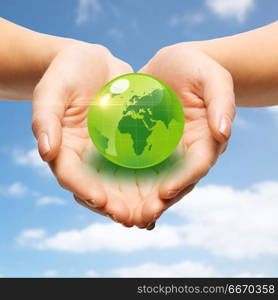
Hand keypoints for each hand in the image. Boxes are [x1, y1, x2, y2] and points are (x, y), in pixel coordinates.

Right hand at [32, 41, 137, 223]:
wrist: (93, 62)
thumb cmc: (67, 73)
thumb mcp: (52, 90)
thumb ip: (45, 119)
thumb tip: (46, 151)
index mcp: (66, 149)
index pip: (72, 177)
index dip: (85, 190)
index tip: (102, 200)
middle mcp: (88, 157)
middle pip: (99, 189)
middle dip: (116, 206)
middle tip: (134, 219)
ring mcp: (110, 152)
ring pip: (121, 184)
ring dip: (136, 202)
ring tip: (152, 214)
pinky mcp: (129, 144)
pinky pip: (140, 166)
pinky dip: (150, 181)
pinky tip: (165, 192)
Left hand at [133, 43, 234, 226]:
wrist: (175, 65)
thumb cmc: (198, 69)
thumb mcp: (213, 79)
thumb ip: (221, 102)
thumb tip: (224, 132)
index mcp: (204, 141)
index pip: (197, 166)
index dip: (183, 181)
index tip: (165, 193)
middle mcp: (185, 152)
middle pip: (175, 182)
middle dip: (158, 201)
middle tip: (139, 218)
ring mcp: (165, 151)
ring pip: (154, 181)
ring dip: (139, 200)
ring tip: (121, 215)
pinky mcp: (146, 144)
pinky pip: (137, 166)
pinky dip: (126, 183)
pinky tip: (110, 194)